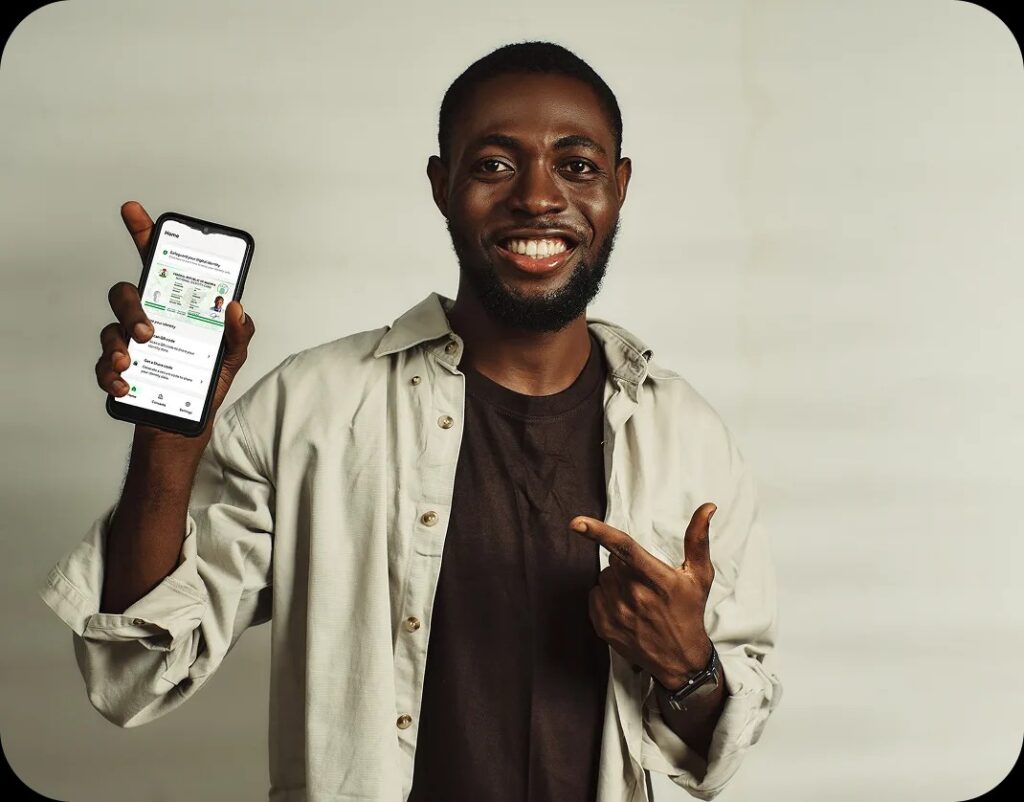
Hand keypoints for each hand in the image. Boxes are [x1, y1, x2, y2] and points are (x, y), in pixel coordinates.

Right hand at [96, 201, 255, 445]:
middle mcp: (148, 318)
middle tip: (149, 331)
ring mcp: (129, 344)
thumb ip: (241, 332)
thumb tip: (238, 309)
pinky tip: (124, 384)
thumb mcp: (233, 355)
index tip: (134, 210)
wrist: (186, 424)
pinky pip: (104, 366)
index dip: (144, 233)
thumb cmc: (207, 381)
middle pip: (126, 294)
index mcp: (174, 306)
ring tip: (130, 361)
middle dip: (131, 307)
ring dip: (117, 343)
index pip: (156, 262)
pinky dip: (110, 375)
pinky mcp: (118, 371)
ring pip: (111, 329)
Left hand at [569, 503, 717, 689]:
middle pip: (614, 561)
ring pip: (604, 578)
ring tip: (638, 598)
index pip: (624, 548)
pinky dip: (606, 597)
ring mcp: (616, 612)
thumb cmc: (689, 612)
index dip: (598, 532)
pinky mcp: (603, 625)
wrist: (679, 659)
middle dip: (625, 564)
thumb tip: (707, 507)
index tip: (576, 522)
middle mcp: (634, 595)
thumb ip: (698, 539)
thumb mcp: (699, 576)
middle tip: (645, 580)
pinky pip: (594, 596)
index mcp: (657, 579)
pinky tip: (625, 609)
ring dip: (616, 581)